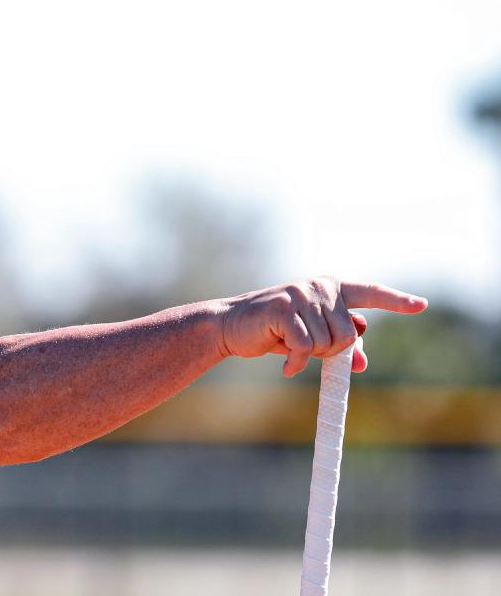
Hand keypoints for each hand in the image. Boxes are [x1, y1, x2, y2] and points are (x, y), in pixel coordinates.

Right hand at [219, 276, 427, 376]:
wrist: (231, 327)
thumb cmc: (274, 332)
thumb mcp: (311, 339)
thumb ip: (339, 346)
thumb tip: (362, 363)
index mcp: (331, 288)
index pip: (370, 293)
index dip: (397, 301)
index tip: (421, 306)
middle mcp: (320, 286)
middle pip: (349, 335)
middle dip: (330, 352)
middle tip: (306, 351)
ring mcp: (301, 294)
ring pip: (327, 343)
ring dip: (309, 356)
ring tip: (289, 349)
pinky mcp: (284, 308)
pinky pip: (305, 347)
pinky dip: (296, 363)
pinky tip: (286, 366)